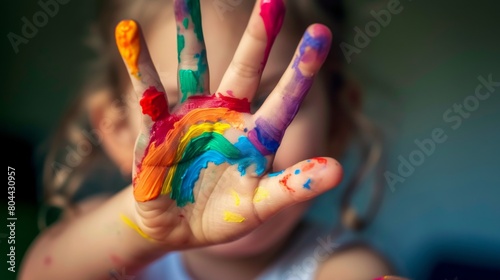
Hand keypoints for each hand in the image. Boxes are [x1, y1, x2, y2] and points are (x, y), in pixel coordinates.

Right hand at [115, 0, 341, 248]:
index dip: (302, 70)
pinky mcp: (156, 130)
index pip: (283, 100)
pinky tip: (131, 35)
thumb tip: (337, 169)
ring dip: (189, 35)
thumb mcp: (260, 206)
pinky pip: (149, 96)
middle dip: (257, 37)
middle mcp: (225, 118)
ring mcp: (190, 120)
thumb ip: (293, 187)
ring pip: (192, 70)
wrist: (178, 229)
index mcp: (255, 137)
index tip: (321, 34)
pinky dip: (141, 70)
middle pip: (243, 71)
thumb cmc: (224, 217)